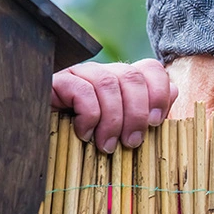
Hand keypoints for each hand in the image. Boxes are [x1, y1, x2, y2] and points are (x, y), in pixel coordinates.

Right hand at [51, 59, 178, 152]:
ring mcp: (79, 75)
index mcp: (122, 81)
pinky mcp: (56, 83)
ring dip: (113, 119)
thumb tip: (174, 90)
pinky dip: (89, 115)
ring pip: (107, 82)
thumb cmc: (88, 143)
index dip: (159, 91)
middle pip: (131, 75)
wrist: (39, 145)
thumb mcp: (123, 131)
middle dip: (137, 112)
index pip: (150, 68)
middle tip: (132, 143)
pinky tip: (85, 135)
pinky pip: (81, 90)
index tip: (156, 122)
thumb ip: (149, 112)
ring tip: (108, 146)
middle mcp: (102, 72)